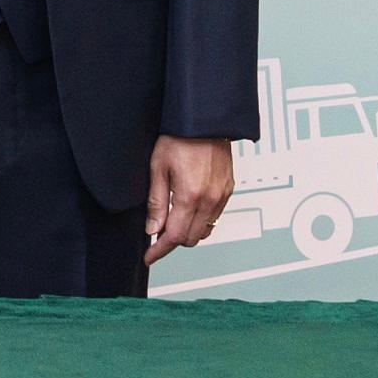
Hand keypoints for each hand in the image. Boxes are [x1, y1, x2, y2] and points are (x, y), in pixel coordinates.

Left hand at [146, 133, 236, 264]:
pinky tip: (187, 208)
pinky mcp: (228, 190)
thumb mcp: (158, 167)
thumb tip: (152, 229)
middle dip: (172, 240)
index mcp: (190, 195)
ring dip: (188, 231)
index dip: (160, 250)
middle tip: (156, 231)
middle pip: (191, 239)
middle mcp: (210, 199)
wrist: (205, 121)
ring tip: (171, 219)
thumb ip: (156, 202)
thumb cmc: (179, 138)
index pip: (175, 236)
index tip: (149, 257)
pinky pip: (214, 217)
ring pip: (205, 230)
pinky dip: (200, 220)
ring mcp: (222, 196)